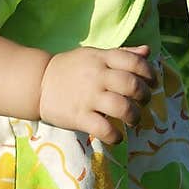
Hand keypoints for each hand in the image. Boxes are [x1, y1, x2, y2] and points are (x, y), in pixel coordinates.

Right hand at [39, 44, 156, 144]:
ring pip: (122, 107)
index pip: (135, 62)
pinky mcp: (79, 116)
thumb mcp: (94, 55)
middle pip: (132, 85)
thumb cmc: (71, 69)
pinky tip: (116, 136)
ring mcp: (88, 96)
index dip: (149, 73)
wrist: (37, 82)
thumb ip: (122, 54)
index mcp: (102, 58)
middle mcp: (97, 76)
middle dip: (144, 96)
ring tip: (132, 120)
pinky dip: (115, 136)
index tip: (151, 83)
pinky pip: (103, 129)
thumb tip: (147, 51)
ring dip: (134, 117)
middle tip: (143, 103)